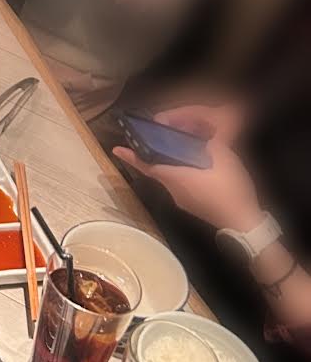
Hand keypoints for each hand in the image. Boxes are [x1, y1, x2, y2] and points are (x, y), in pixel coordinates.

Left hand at [113, 102, 263, 232]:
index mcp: (174, 177)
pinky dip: (183, 173)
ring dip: (171, 164)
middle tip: (154, 140)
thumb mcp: (221, 155)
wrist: (245, 223)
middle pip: (158, 169)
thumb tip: (201, 138)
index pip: (146, 164)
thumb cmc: (228, 187)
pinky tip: (196, 167)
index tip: (116, 149)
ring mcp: (184, 201)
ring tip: (178, 149)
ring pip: (171, 178)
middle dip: (155, 155)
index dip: (131, 156)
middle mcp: (173, 190)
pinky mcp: (195, 207)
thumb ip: (207, 143)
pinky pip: (183, 186)